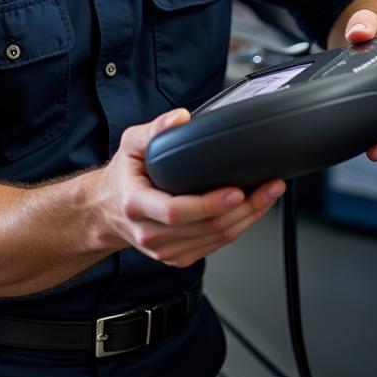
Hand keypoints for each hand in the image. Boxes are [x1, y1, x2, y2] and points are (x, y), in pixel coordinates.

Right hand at [95, 110, 285, 267]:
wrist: (107, 211)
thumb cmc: (123, 176)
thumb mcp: (131, 144)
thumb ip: (155, 128)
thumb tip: (180, 118)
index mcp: (137, 204)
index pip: (176, 211)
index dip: (209, 204)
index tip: (236, 190)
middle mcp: (150, 232)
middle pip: (206, 227)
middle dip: (245, 207)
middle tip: (269, 186)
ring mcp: (165, 249)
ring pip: (216, 239)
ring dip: (248, 218)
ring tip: (268, 194)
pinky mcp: (177, 257)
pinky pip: (215, 246)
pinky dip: (238, 228)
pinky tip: (252, 210)